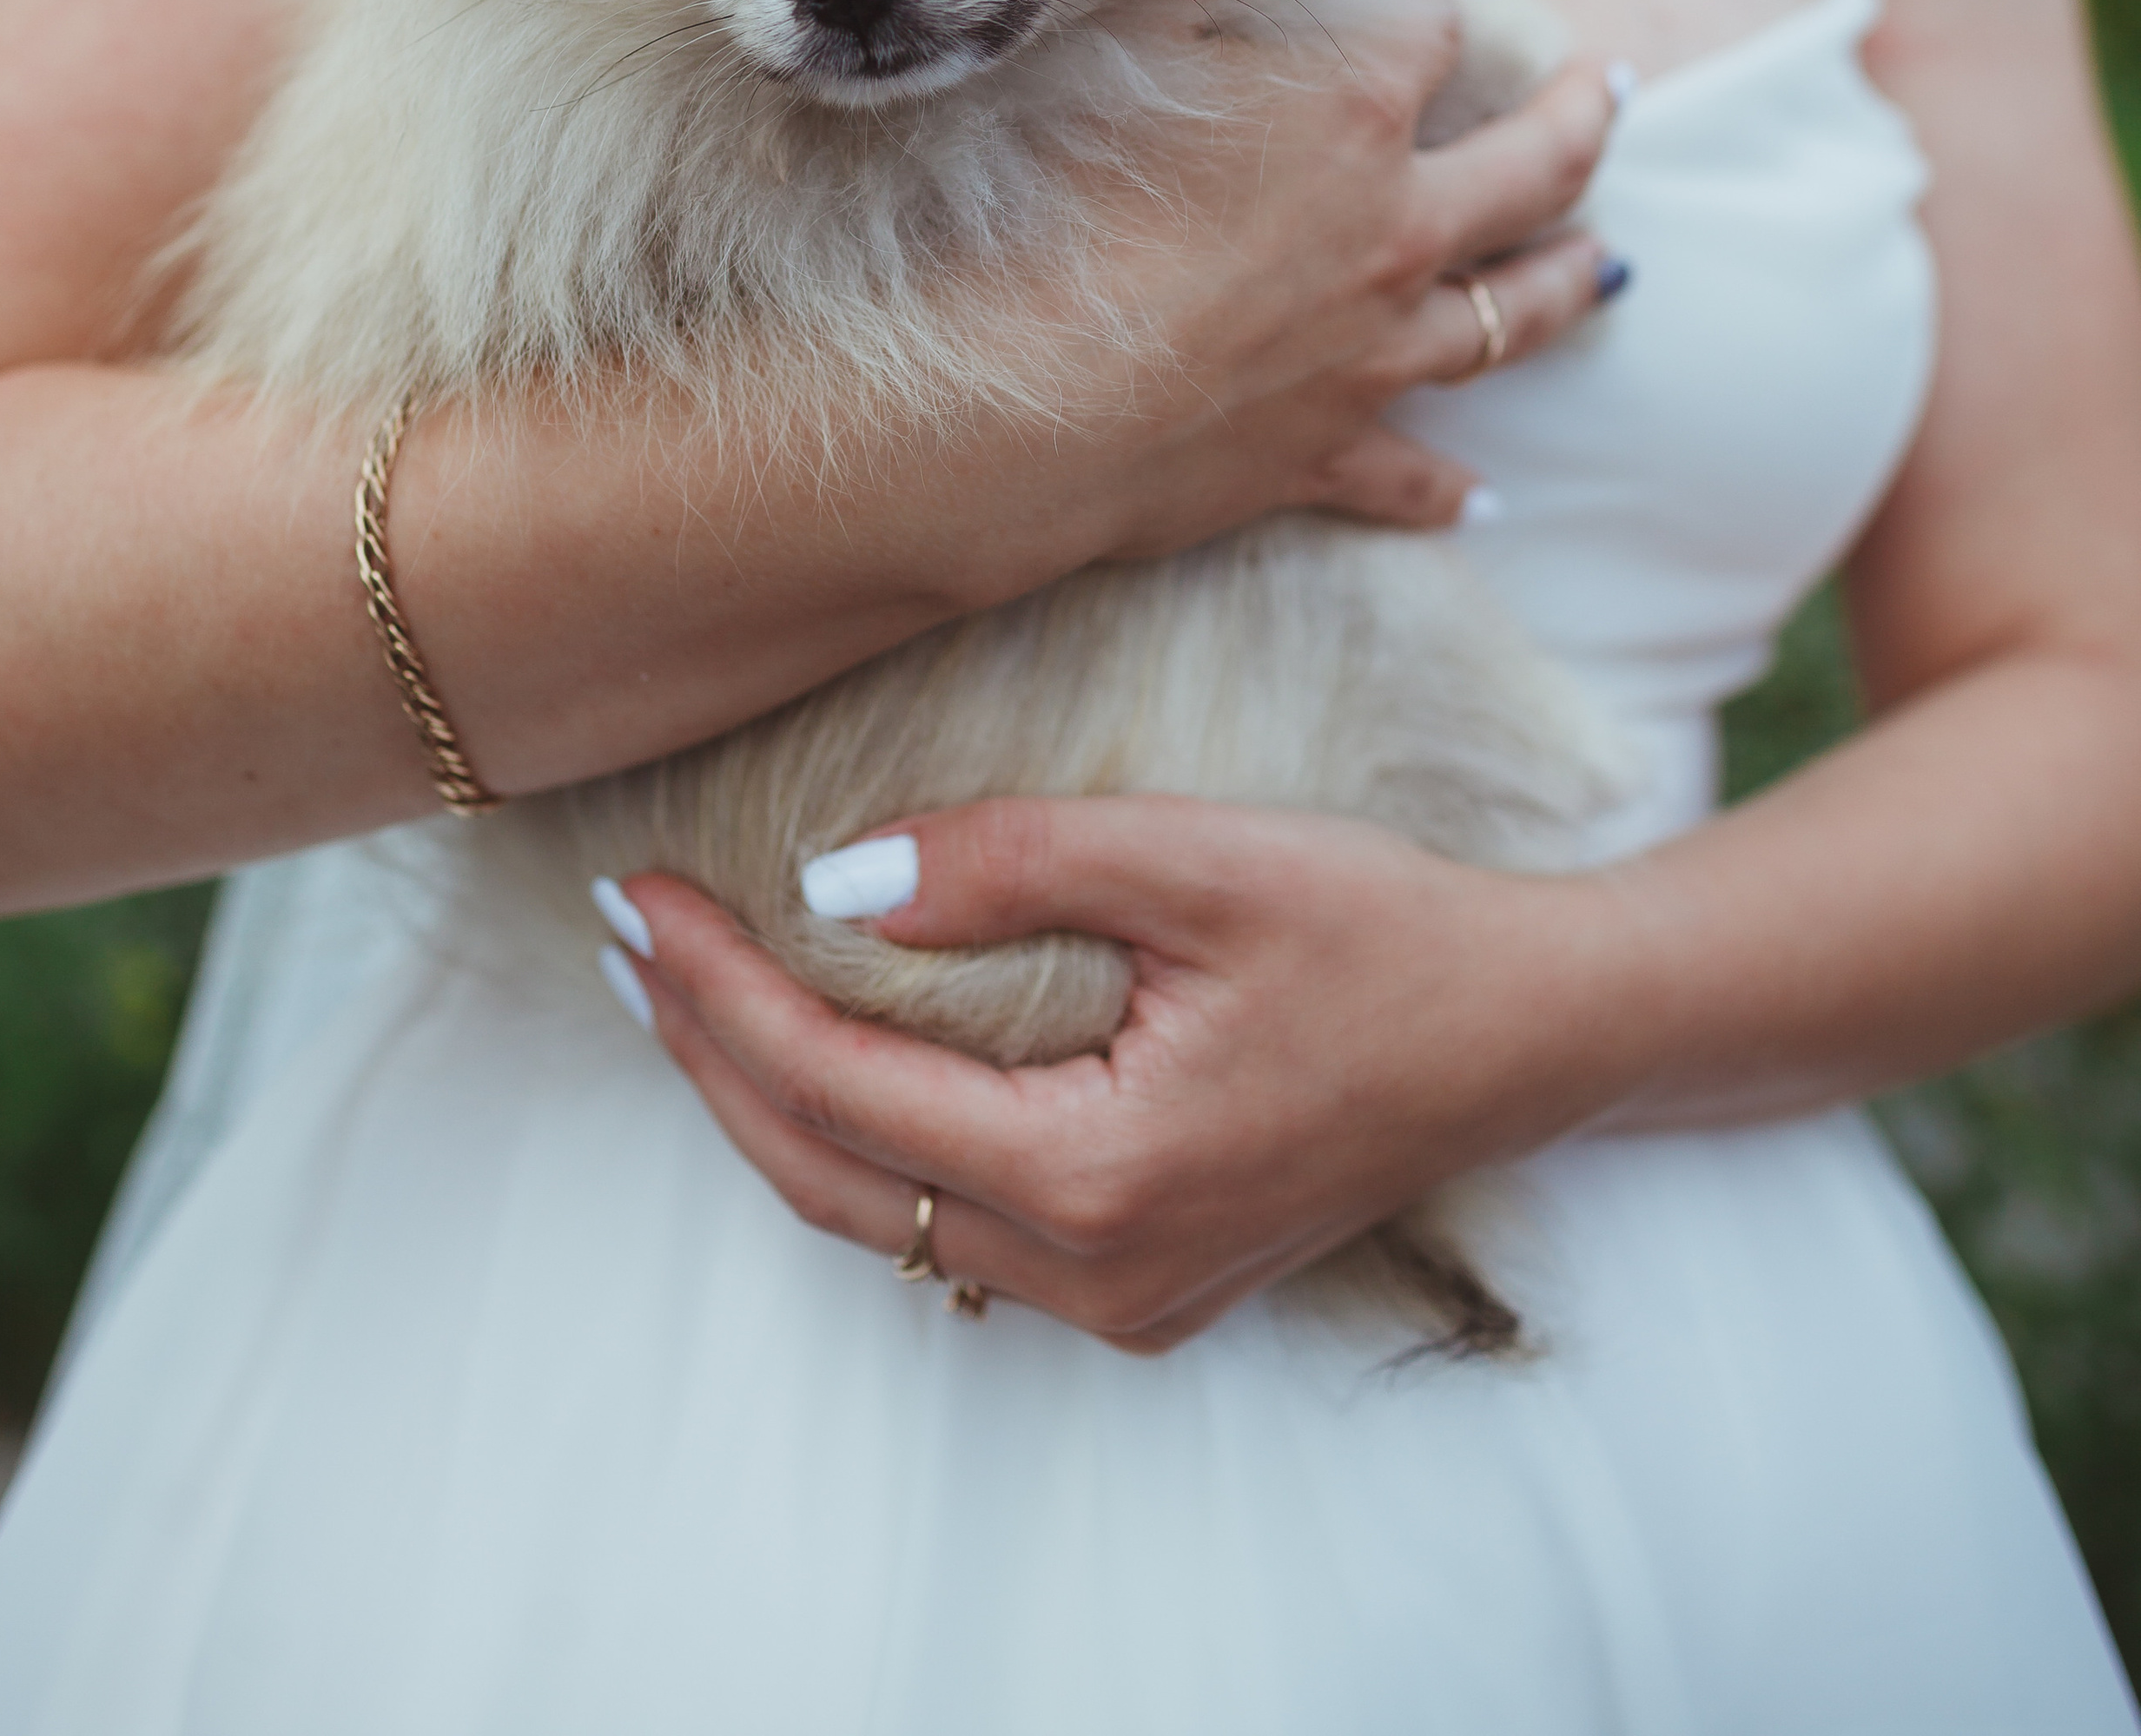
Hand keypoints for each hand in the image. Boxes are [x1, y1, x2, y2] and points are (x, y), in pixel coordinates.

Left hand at [612, 794, 1635, 1351]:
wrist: (1535, 1031)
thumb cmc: (1385, 931)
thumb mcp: (1199, 860)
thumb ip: (1010, 864)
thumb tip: (831, 884)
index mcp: (1096, 1176)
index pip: (840, 1087)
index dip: (720, 991)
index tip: (638, 897)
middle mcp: (1094, 1274)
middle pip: (832, 1174)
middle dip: (710, 1056)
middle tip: (625, 942)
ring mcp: (1124, 1298)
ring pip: (887, 1216)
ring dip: (776, 1105)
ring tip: (689, 994)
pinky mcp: (1148, 1282)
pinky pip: (958, 1227)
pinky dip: (869, 1142)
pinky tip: (827, 1059)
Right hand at [1084, 35, 1620, 550]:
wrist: (1007, 413)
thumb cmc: (1047, 214)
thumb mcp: (1116, 44)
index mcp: (1349, 116)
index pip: (1426, 13)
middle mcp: (1392, 234)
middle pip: (1534, 168)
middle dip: (1579, 116)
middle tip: (1611, 84)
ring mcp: (1370, 356)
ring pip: (1512, 320)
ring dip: (1568, 285)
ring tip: (1611, 265)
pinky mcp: (1319, 457)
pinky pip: (1410, 477)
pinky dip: (1446, 487)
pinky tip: (1481, 500)